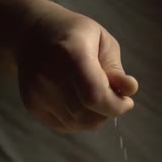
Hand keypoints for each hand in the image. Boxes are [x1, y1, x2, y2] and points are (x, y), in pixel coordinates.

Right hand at [16, 0, 138, 132]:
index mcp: (70, 53)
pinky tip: (81, 103)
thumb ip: (115, 69)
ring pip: (77, 124)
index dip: (116, 106)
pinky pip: (64, 126)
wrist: (32, 34)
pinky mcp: (31, 105)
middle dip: (108, 112)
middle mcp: (49, 75)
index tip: (126, 102)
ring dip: (95, 118)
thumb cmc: (75, 36)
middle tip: (113, 98)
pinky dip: (79, 121)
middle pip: (86, 114)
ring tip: (97, 99)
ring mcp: (37, 92)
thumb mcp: (102, 42)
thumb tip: (130, 90)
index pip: (95, 96)